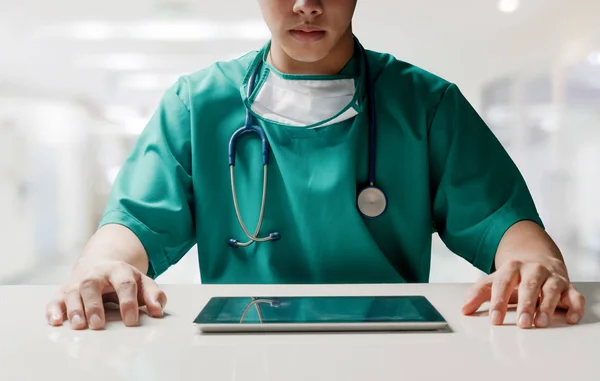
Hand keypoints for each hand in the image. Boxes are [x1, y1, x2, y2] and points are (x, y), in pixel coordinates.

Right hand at [45, 260, 166, 329]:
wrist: (100, 264)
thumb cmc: (123, 279)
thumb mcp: (142, 283)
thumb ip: (153, 295)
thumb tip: (158, 311)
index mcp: (118, 270)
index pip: (124, 284)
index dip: (128, 302)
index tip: (131, 321)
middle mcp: (96, 274)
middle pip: (92, 285)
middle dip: (94, 305)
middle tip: (98, 324)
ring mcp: (78, 282)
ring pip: (72, 292)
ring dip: (74, 309)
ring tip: (79, 325)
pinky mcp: (64, 292)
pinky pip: (55, 299)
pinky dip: (54, 310)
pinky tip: (55, 321)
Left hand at [462, 259, 584, 328]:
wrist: (538, 260)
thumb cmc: (514, 277)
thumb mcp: (495, 281)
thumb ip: (479, 294)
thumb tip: (464, 309)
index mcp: (512, 268)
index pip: (503, 283)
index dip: (498, 301)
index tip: (495, 319)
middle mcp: (534, 270)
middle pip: (530, 285)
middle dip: (526, 304)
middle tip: (522, 323)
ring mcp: (552, 277)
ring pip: (552, 289)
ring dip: (547, 306)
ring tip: (541, 322)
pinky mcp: (568, 287)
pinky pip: (575, 296)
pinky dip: (575, 306)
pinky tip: (570, 318)